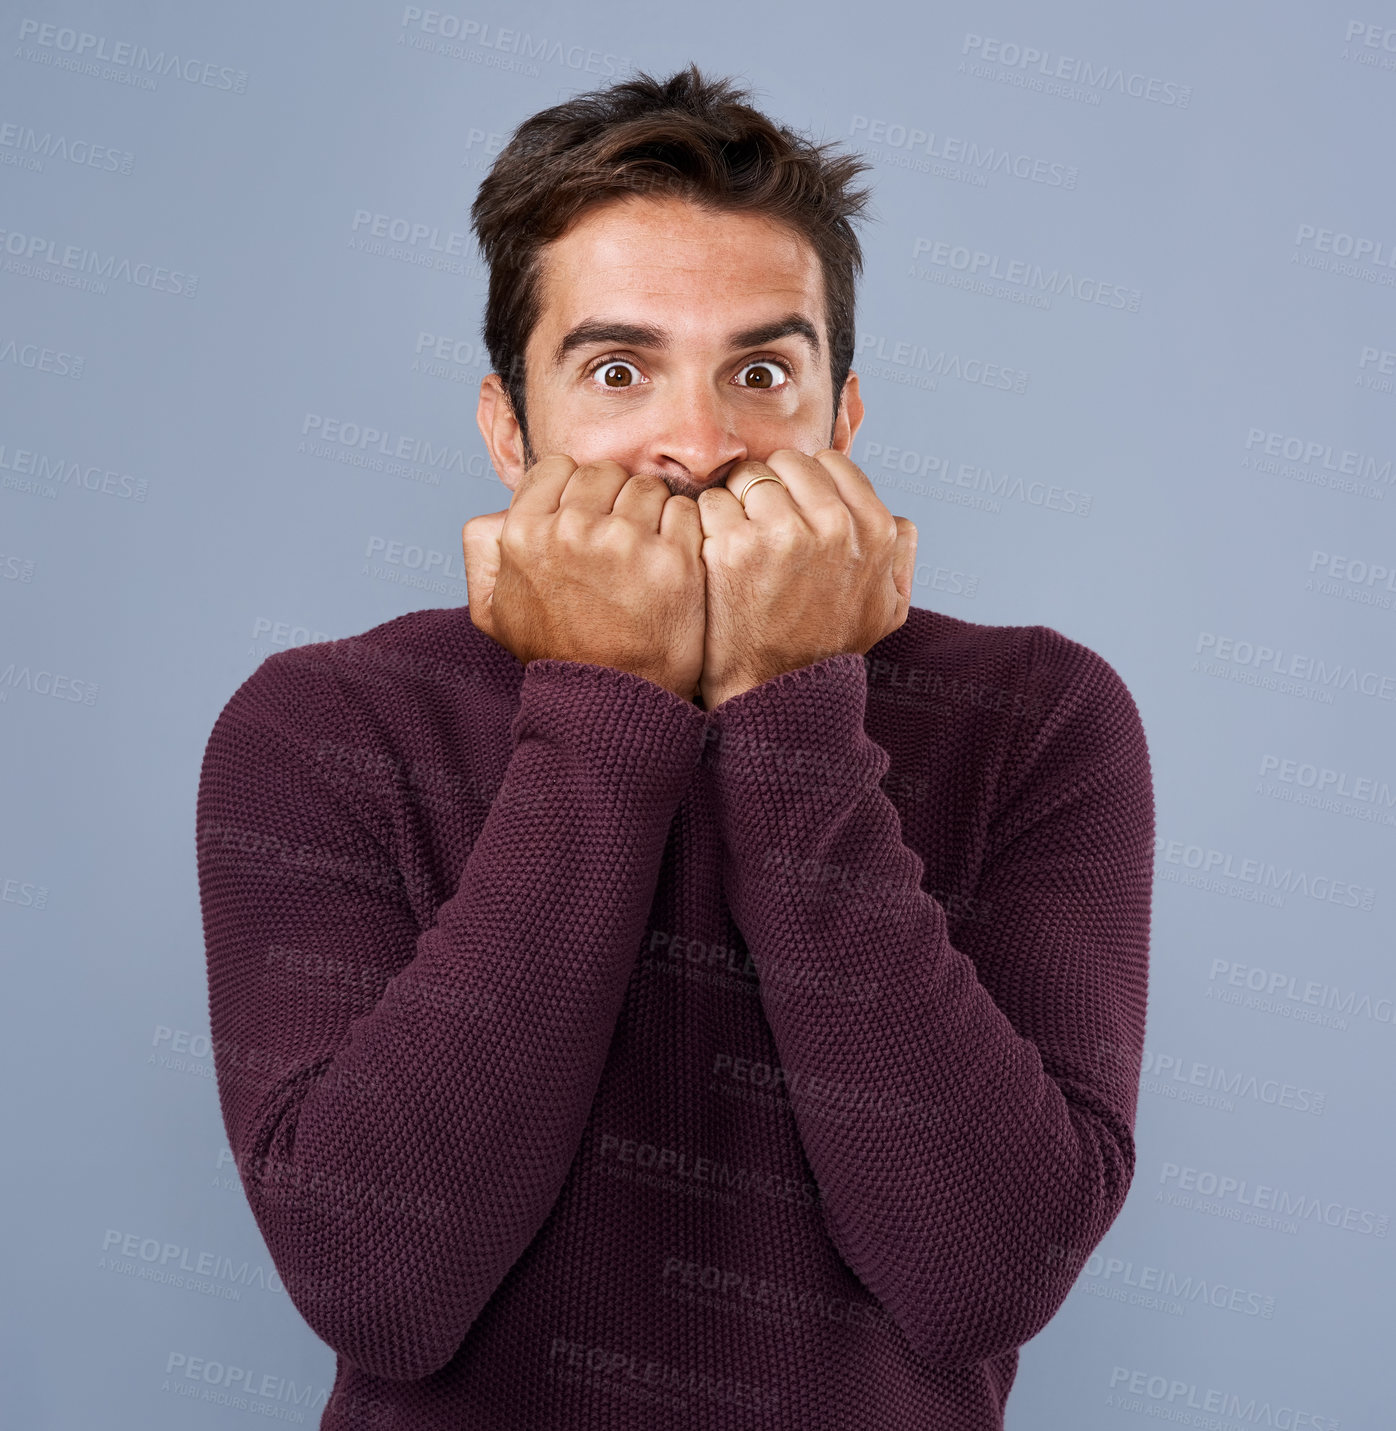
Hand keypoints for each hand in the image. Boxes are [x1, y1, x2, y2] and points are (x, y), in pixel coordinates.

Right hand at [462, 455, 706, 701]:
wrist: (611, 700)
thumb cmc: (555, 651)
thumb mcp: (492, 610)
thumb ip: (481, 552)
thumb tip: (495, 515)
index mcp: (523, 533)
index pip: (559, 467)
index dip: (576, 491)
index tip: (586, 521)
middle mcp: (571, 531)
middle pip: (606, 472)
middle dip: (615, 499)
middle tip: (619, 541)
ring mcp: (625, 543)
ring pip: (647, 487)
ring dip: (651, 514)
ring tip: (645, 554)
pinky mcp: (673, 559)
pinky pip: (685, 511)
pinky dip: (683, 531)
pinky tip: (671, 563)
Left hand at [694, 449, 916, 709]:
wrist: (775, 692)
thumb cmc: (828, 649)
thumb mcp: (888, 607)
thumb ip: (899, 555)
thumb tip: (896, 516)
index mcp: (874, 529)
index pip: (829, 462)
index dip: (804, 483)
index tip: (792, 510)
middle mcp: (833, 524)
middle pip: (786, 462)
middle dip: (769, 486)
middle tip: (759, 524)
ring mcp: (781, 533)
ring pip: (747, 477)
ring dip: (736, 503)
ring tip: (737, 541)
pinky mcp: (732, 546)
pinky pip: (711, 503)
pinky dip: (706, 524)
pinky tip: (714, 554)